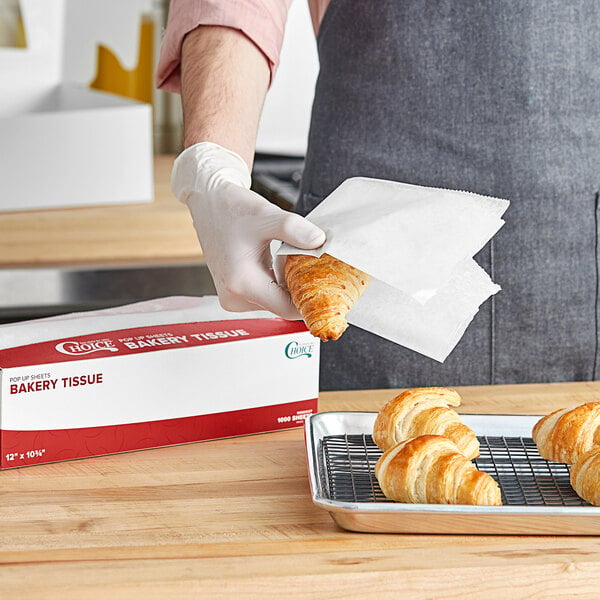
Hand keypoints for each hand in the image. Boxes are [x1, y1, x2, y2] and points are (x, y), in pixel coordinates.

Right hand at [171, 142, 325, 317]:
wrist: (209, 203)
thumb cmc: (232, 208)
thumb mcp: (266, 215)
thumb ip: (294, 230)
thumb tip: (320, 243)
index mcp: (240, 283)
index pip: (286, 309)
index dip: (310, 300)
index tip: (328, 287)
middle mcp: (234, 297)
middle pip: (282, 306)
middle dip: (301, 288)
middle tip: (314, 266)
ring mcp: (234, 297)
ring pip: (276, 301)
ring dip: (289, 284)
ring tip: (292, 259)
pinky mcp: (236, 293)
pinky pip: (267, 295)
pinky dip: (279, 282)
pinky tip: (280, 263)